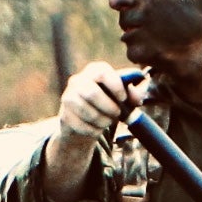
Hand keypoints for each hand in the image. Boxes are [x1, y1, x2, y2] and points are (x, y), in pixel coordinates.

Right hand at [41, 61, 140, 193]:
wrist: (85, 120)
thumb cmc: (109, 102)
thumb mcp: (123, 95)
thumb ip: (134, 94)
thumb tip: (137, 99)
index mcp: (94, 71)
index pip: (102, 72)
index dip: (115, 86)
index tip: (124, 99)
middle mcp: (78, 81)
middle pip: (92, 93)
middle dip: (109, 107)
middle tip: (117, 114)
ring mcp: (68, 98)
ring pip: (86, 111)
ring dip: (102, 120)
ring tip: (108, 122)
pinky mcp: (64, 115)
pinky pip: (80, 125)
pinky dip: (93, 130)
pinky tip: (97, 130)